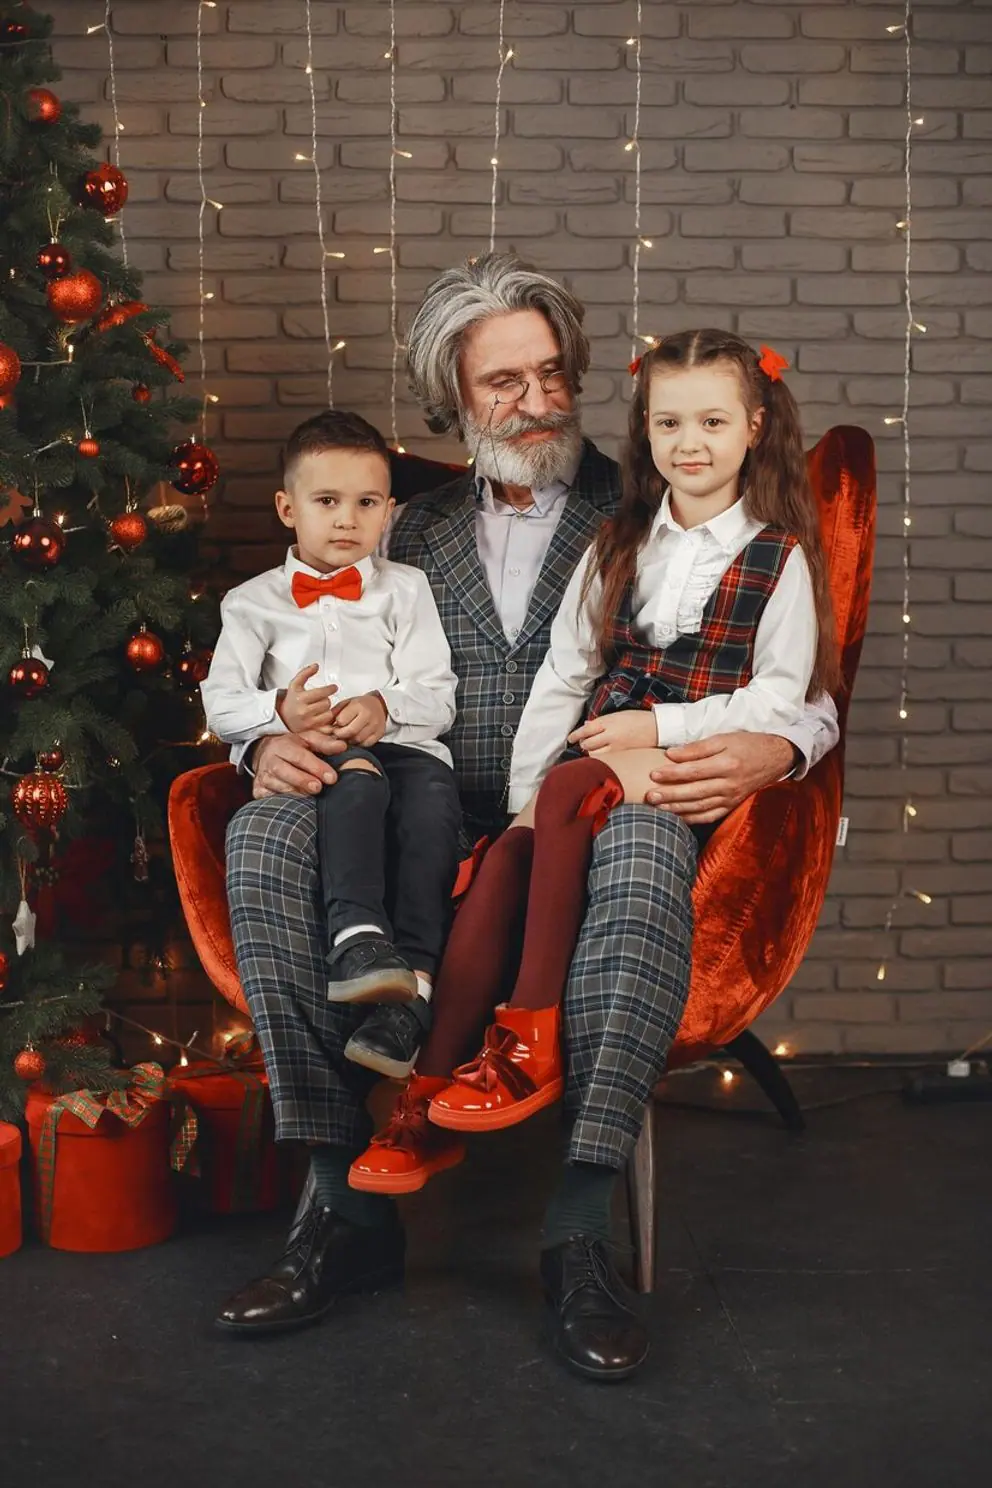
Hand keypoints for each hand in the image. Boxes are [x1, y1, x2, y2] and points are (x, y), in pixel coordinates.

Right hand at [251, 731, 345, 799]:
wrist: (264, 753)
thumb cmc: (292, 748)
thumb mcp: (308, 740)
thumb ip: (325, 744)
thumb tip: (342, 747)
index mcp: (283, 745)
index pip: (299, 756)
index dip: (316, 767)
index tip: (332, 778)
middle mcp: (269, 760)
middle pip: (283, 771)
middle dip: (302, 780)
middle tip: (318, 788)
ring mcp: (262, 776)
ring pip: (276, 786)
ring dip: (294, 793)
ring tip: (309, 798)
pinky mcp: (257, 790)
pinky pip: (268, 798)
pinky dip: (281, 802)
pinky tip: (294, 804)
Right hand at [275, 663, 338, 734]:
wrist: (282, 717)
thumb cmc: (291, 700)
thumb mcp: (295, 684)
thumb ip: (305, 673)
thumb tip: (316, 665)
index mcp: (300, 698)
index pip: (322, 692)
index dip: (330, 689)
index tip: (334, 687)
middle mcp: (303, 711)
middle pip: (326, 702)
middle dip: (326, 699)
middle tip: (322, 698)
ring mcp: (308, 721)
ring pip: (328, 713)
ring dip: (327, 709)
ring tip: (321, 706)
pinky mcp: (311, 729)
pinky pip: (327, 722)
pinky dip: (327, 718)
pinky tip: (323, 714)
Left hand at [327, 691, 387, 746]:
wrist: (379, 705)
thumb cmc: (359, 705)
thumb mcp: (346, 704)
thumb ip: (334, 714)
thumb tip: (323, 728)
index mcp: (358, 705)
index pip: (342, 721)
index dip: (336, 725)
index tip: (335, 725)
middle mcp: (368, 715)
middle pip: (350, 732)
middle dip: (341, 735)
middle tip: (339, 733)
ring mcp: (375, 725)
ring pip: (358, 739)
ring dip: (349, 740)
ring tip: (347, 735)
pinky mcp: (380, 733)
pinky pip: (366, 744)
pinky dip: (359, 743)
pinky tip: (356, 737)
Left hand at [568, 710, 657, 754]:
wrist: (658, 727)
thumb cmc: (638, 719)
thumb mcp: (618, 715)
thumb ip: (601, 721)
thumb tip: (586, 725)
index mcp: (608, 721)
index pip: (586, 730)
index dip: (576, 735)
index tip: (570, 738)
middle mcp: (610, 734)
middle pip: (588, 744)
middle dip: (584, 744)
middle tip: (585, 743)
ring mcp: (616, 747)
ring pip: (595, 755)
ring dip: (592, 753)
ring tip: (596, 750)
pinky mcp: (623, 756)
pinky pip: (606, 760)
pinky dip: (602, 759)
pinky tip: (604, 756)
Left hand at [644, 732, 796, 824]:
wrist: (776, 758)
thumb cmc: (747, 744)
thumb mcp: (724, 738)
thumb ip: (697, 748)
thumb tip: (671, 755)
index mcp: (727, 764)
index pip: (693, 771)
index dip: (672, 774)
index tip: (652, 774)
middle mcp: (729, 784)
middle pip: (694, 792)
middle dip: (669, 795)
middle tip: (649, 796)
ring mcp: (731, 798)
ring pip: (700, 806)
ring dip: (677, 808)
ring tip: (656, 808)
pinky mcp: (733, 806)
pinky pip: (710, 816)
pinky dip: (693, 818)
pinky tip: (677, 818)